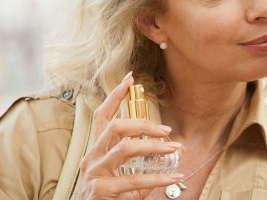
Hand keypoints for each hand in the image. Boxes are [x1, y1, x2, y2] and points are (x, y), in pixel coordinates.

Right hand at [77, 72, 183, 199]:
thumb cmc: (105, 196)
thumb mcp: (116, 174)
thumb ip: (136, 162)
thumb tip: (169, 152)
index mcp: (96, 149)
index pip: (102, 116)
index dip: (115, 96)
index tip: (130, 78)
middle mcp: (92, 157)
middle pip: (116, 127)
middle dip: (143, 123)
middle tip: (166, 129)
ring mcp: (95, 173)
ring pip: (125, 148)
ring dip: (154, 146)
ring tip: (174, 148)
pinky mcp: (102, 190)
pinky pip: (134, 180)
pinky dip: (158, 178)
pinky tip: (173, 177)